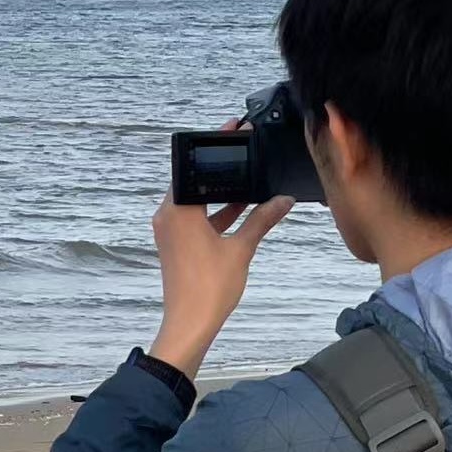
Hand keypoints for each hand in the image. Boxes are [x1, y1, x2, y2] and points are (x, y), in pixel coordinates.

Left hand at [149, 131, 293, 377]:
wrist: (189, 324)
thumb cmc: (210, 288)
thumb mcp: (241, 248)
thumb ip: (262, 220)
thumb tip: (283, 200)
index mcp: (179, 209)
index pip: (194, 164)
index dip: (214, 144)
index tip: (231, 128)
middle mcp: (168, 214)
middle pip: (194, 179)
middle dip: (219, 165)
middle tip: (242, 147)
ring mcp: (170, 230)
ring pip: (196, 199)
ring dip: (220, 190)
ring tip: (247, 175)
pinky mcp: (175, 243)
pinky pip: (195, 217)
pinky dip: (214, 211)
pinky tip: (242, 207)